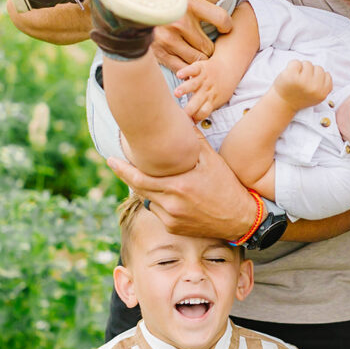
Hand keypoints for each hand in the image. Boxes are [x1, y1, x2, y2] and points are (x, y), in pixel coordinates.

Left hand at [107, 136, 257, 238]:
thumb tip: (183, 119)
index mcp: (179, 186)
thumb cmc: (226, 186)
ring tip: (152, 178)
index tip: (110, 160)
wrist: (239, 218)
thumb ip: (194, 142)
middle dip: (128, 176)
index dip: (123, 170)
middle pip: (139, 190)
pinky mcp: (174, 228)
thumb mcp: (213, 160)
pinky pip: (158, 212)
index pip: (141, 179)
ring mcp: (171, 219)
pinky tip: (169, 194)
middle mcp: (171, 205)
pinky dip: (159, 202)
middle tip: (117, 164)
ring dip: (147, 189)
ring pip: (149, 200)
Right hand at [151, 0, 232, 70]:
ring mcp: (168, 40)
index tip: (225, 28)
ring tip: (198, 53)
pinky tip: (186, 59)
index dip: (227, 26)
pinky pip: (182, 68)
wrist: (137, 6)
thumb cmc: (166, 2)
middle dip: (211, 49)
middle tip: (208, 45)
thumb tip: (228, 25)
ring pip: (198, 59)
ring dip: (201, 59)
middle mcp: (178, 23)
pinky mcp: (160, 53)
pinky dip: (188, 67)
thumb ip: (207, 7)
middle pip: (209, 47)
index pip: (221, 19)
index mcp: (188, 5)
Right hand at [174, 57, 224, 120]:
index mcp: (212, 101)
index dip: (195, 118)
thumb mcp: (218, 101)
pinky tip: (179, 75)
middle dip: (189, 109)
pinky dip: (186, 71)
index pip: (203, 112)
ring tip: (176, 94)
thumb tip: (194, 122)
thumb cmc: (222, 87)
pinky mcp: (201, 67)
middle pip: (197, 102)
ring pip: (193, 85)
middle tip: (180, 114)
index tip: (185, 122)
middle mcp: (207, 91)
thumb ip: (206, 109)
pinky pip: (193, 69)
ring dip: (184, 89)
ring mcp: (204, 79)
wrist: (230, 67)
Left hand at [273, 60, 331, 110]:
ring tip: (296, 78)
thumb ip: (323, 87)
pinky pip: (296, 62)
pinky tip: (289, 75)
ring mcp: (302, 81)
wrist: (282, 103)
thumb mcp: (316, 97)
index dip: (318, 77)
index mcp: (321, 93)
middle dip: (311, 72)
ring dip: (301, 68)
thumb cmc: (299, 97)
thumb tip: (326, 74)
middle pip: (318, 68)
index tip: (310, 83)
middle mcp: (314, 87)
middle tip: (302, 81)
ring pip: (308, 63)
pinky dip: (291, 66)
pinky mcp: (291, 76)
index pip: (327, 75)